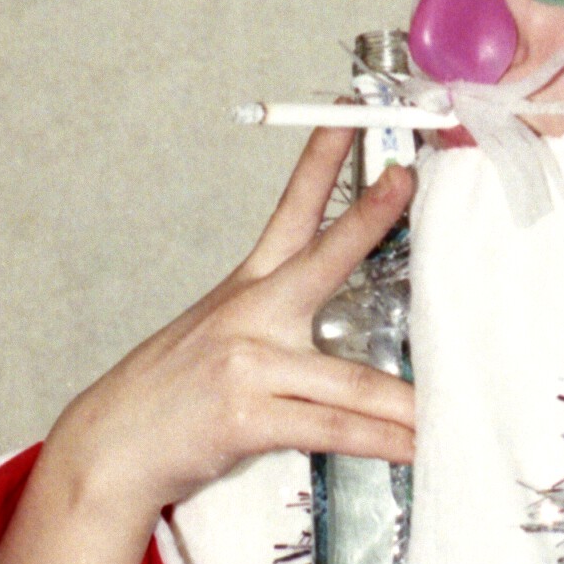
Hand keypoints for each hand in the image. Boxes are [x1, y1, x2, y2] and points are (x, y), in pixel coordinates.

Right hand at [0, 127, 414, 563]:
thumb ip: (276, 325)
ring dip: (407, 405)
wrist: (114, 446)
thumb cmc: (175, 393)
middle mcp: (249, 314)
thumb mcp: (220, 337)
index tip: (348, 113)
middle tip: (407, 178)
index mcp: (247, 288)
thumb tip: (337, 330)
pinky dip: (380, 445)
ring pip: (350, 381)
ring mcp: (249, 364)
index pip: (291, 209)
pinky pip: (333, 431)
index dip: (321, 158)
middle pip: (322, 257)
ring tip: (449, 410)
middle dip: (369, 217)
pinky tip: (411, 449)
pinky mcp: (247, 417)